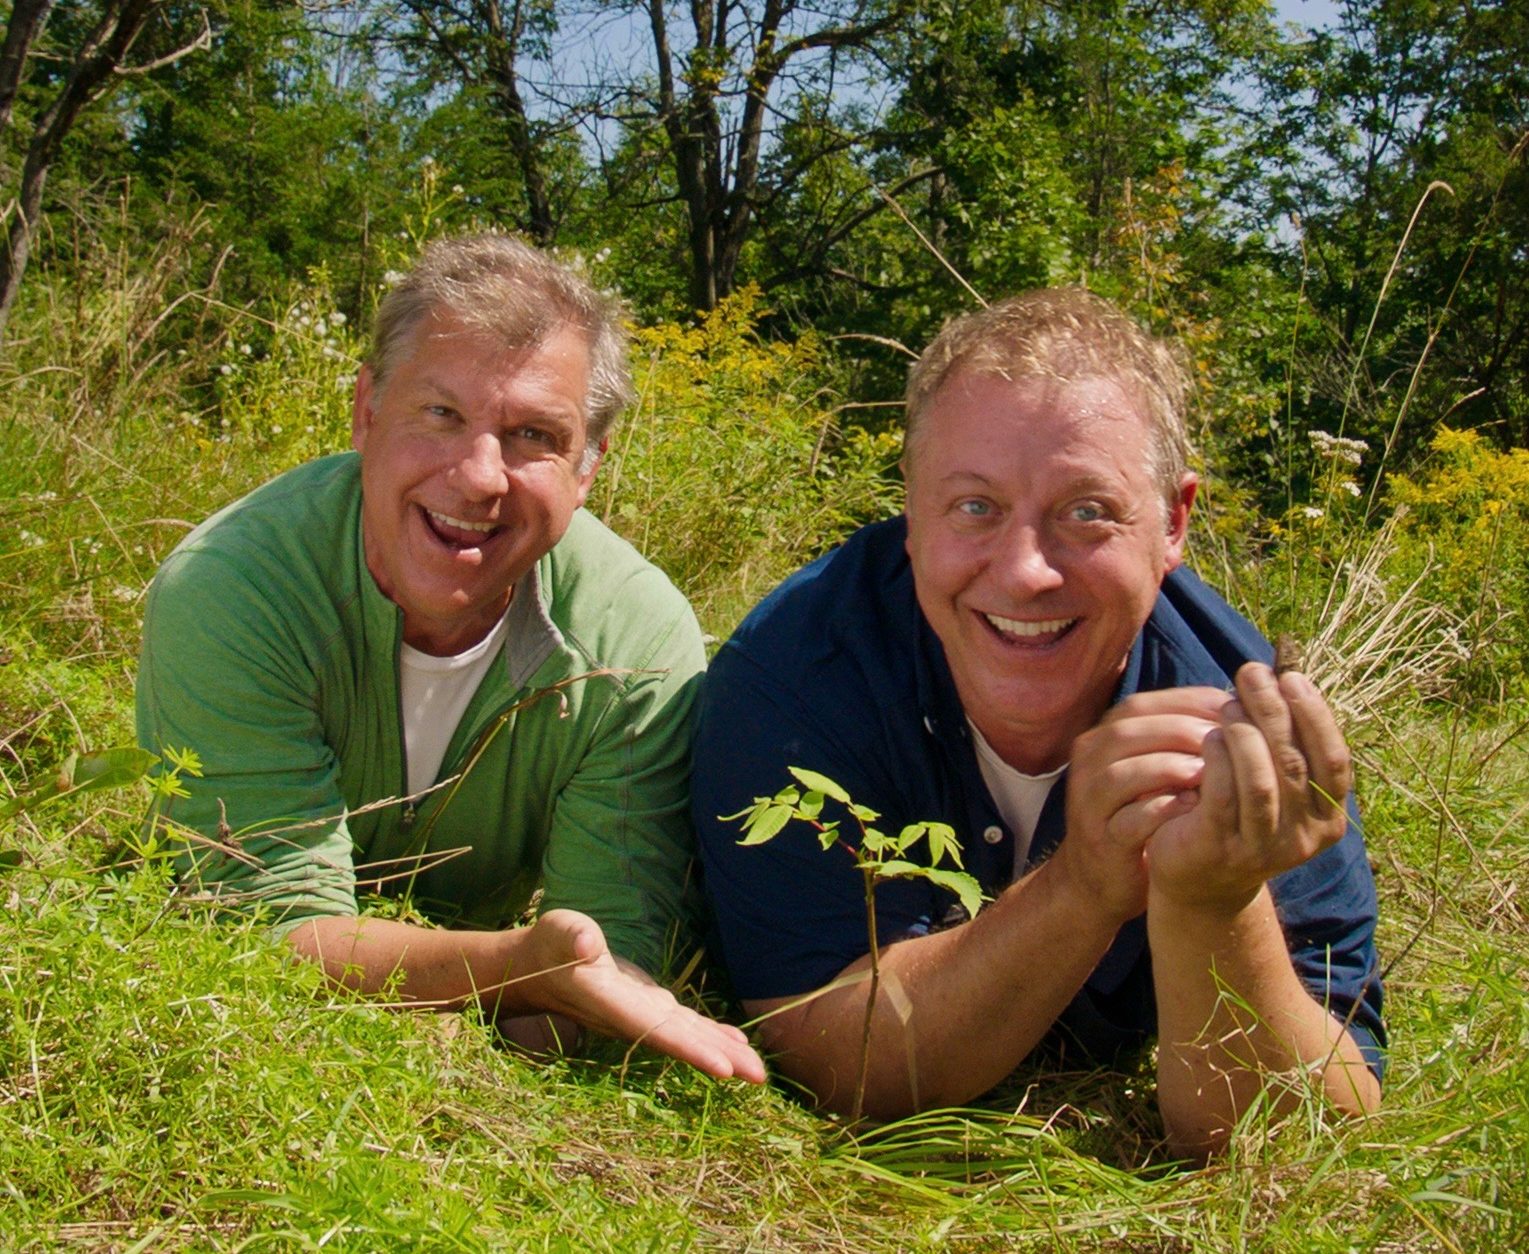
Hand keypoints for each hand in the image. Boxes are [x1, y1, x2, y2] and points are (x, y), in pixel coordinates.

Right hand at [512, 909, 766, 1082]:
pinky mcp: (648, 1006)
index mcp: (613, 1004)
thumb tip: (584, 943)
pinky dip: (710, 1035)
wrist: (539, 967)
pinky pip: (684, 1026)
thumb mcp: (559, 933)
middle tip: (761, 1077)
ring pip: (688, 1037)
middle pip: (682, 1042)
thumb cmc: (551, 946)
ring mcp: (642, 1015)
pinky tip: (735, 1043)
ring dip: (723, 1052)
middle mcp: (631, 1018)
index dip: (692, 1050)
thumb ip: (572, 938)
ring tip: (758, 1069)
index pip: (658, 1031)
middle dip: (720, 1059)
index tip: (724, 1069)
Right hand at [1056, 686, 1226, 923]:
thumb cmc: (1141, 811)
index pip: (1140, 706)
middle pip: (1127, 732)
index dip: (1187, 703)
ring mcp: (1089, 803)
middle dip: (1181, 731)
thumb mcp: (1154, 768)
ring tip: (1211, 772)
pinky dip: (1162, 811)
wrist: (1102, 876)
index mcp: (1101, 738)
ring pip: (1120, 774)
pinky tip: (1194, 808)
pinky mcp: (1101, 841)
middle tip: (1227, 740)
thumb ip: (1179, 738)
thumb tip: (1234, 706)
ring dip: (1168, 768)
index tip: (1233, 710)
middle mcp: (1087, 765)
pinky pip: (1128, 821)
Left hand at [1146, 663, 1351, 913]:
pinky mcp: (1221, 849)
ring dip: (1245, 733)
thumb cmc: (1239, 813)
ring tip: (1230, 705)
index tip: (1292, 677)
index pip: (1335, 761)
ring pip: (1261, 781)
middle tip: (1250, 674)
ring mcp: (1264, 847)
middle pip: (1294, 763)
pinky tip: (1209, 735)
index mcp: (1328, 816)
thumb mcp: (1272, 779)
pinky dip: (1218, 760)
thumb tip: (1279, 675)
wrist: (1201, 878)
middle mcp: (1304, 836)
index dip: (1315, 716)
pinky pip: (1223, 797)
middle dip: (1273, 711)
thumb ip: (1283, 740)